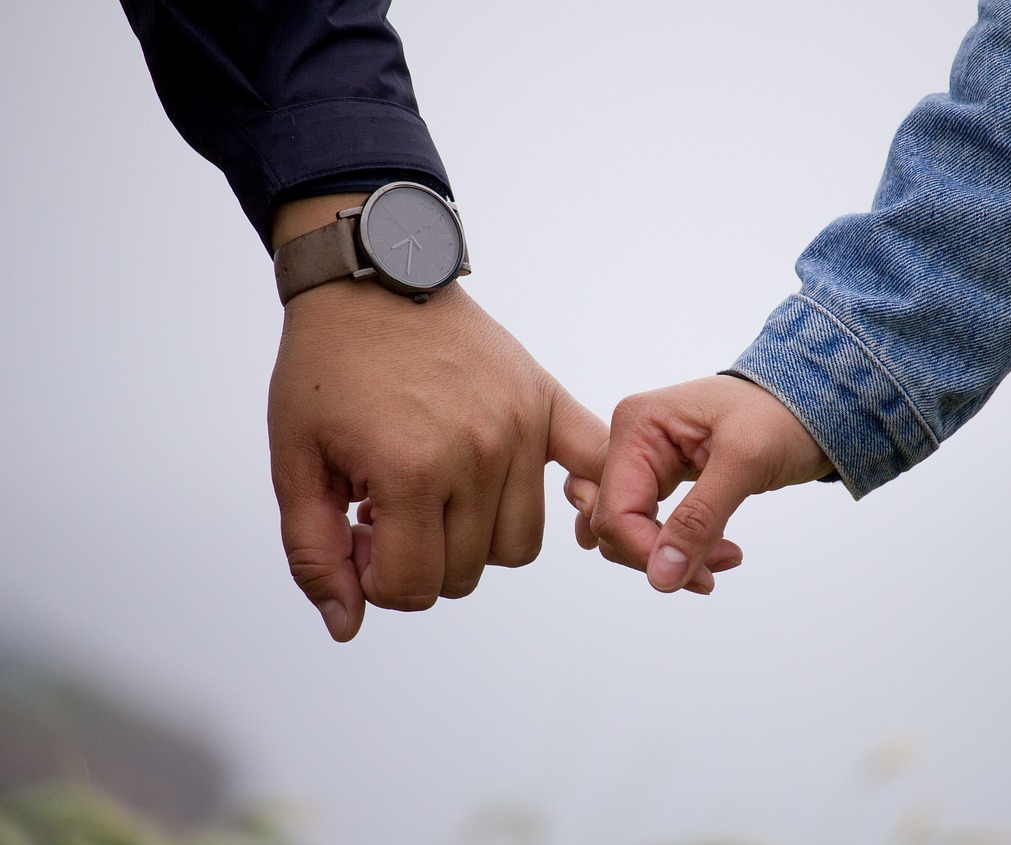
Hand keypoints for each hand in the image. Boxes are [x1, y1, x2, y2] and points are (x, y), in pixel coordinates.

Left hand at [268, 274, 606, 641]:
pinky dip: (582, 493)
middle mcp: (478, 454)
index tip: (360, 535)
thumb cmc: (326, 369)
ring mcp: (520, 427)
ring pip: (518, 545)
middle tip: (391, 511)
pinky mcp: (545, 400)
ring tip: (438, 495)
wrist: (370, 281)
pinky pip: (589, 466)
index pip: (414, 588)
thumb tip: (349, 625)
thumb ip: (315, 554)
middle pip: (466, 574)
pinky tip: (528, 491)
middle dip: (421, 560)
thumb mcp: (295, 462)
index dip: (376, 579)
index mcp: (412, 472)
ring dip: (476, 540)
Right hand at [567, 375, 834, 592]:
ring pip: (628, 532)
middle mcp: (630, 441)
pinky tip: (712, 549)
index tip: (703, 576)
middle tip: (720, 565)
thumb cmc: (781, 416)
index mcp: (636, 424)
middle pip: (614, 526)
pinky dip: (676, 547)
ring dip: (671, 556)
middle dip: (664, 556)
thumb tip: (661, 576)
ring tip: (725, 555)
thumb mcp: (745, 462)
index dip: (649, 553)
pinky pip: (648, 527)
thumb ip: (698, 519)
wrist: (810, 406)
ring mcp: (642, 461)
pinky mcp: (659, 479)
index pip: (615, 512)